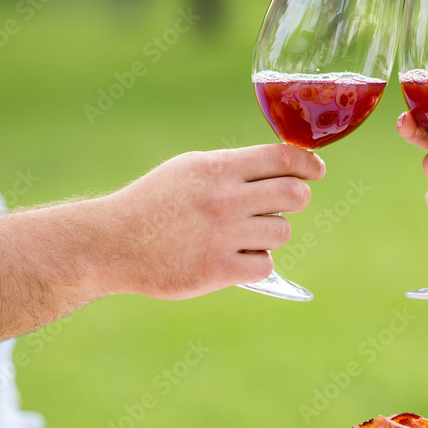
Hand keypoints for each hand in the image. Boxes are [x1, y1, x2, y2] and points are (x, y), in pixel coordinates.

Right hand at [94, 144, 324, 298]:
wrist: (111, 243)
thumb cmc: (155, 203)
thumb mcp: (190, 170)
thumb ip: (234, 168)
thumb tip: (286, 167)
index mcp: (217, 168)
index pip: (282, 158)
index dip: (308, 164)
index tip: (315, 170)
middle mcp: (223, 199)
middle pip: (294, 194)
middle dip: (296, 199)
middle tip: (282, 205)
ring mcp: (222, 235)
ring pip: (282, 232)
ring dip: (270, 234)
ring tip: (243, 234)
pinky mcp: (218, 269)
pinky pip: (265, 264)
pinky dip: (254, 262)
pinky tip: (233, 257)